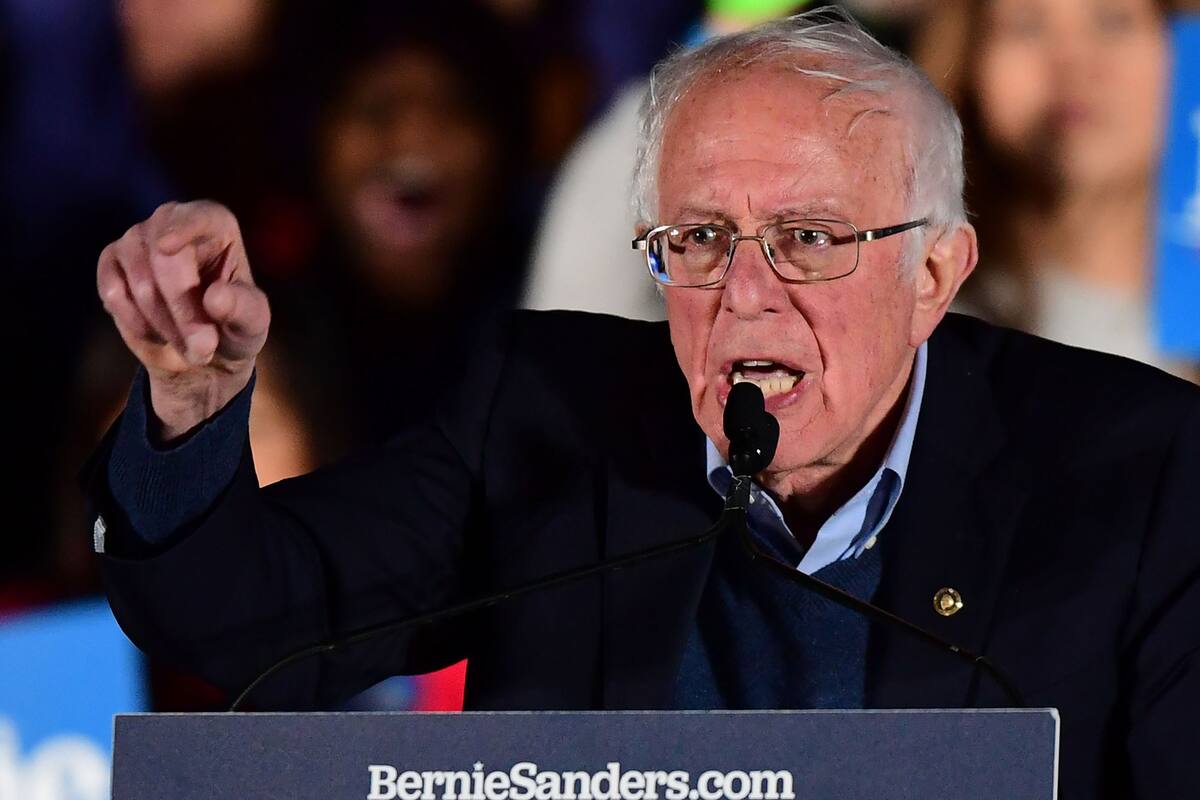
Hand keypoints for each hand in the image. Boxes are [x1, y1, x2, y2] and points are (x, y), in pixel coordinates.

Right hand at [97, 200, 269, 440]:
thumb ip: (243, 309)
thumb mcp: (252, 323)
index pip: (199, 217)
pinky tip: (157, 333)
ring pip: (140, 282)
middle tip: (203, 349)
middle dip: (183, 312)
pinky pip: (113, 291)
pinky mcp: (111, 262)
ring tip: (190, 347)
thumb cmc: (234, 325)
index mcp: (215, 223)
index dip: (183, 230)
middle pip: (164, 260)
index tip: (166, 247)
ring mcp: (136, 238)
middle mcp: (171, 221)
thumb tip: (215, 298)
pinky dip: (136, 321)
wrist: (201, 348)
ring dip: (164, 324)